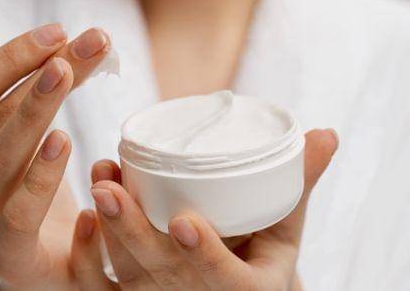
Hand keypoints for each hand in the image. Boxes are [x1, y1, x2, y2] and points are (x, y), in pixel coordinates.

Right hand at [0, 24, 111, 289]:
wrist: (52, 268)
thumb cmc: (36, 197)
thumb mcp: (20, 143)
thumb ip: (1, 99)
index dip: (12, 56)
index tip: (60, 30)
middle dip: (43, 73)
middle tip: (89, 43)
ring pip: (4, 156)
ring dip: (40, 108)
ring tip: (71, 72)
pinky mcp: (6, 256)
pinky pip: (19, 211)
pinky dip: (41, 174)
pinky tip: (65, 139)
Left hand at [70, 129, 338, 289]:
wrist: (240, 284)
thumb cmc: (265, 249)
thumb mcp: (287, 223)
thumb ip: (300, 181)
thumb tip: (327, 133)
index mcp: (247, 290)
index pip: (223, 280)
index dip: (203, 254)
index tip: (184, 222)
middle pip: (162, 274)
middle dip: (131, 231)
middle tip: (109, 188)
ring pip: (129, 273)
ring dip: (107, 229)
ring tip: (99, 182)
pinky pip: (105, 284)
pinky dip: (89, 253)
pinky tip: (82, 215)